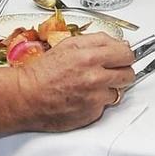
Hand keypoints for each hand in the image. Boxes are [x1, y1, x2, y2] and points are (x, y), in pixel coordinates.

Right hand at [9, 33, 135, 131]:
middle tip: (108, 72)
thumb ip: (97, 41)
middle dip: (121, 71)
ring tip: (91, 86)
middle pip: (129, 74)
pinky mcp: (92, 114)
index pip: (127, 54)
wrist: (26, 97)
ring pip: (119, 92)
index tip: (121, 57)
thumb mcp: (68, 45)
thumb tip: (119, 44)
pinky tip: (83, 97)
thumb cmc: (42, 72)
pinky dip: (98, 102)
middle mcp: (96, 78)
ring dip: (109, 88)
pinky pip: (105, 106)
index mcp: (90, 57)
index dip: (124, 55)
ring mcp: (95, 98)